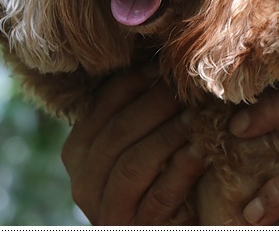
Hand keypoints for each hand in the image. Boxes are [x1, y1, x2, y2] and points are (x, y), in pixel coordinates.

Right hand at [61, 65, 205, 224]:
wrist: (165, 225)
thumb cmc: (156, 176)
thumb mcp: (138, 142)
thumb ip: (137, 112)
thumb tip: (158, 62)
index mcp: (78, 152)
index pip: (102, 106)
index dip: (133, 82)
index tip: (162, 66)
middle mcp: (83, 182)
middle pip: (117, 133)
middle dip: (154, 106)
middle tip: (185, 90)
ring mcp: (107, 211)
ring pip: (133, 164)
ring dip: (167, 136)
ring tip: (195, 116)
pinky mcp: (136, 230)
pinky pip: (159, 197)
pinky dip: (181, 171)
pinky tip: (201, 151)